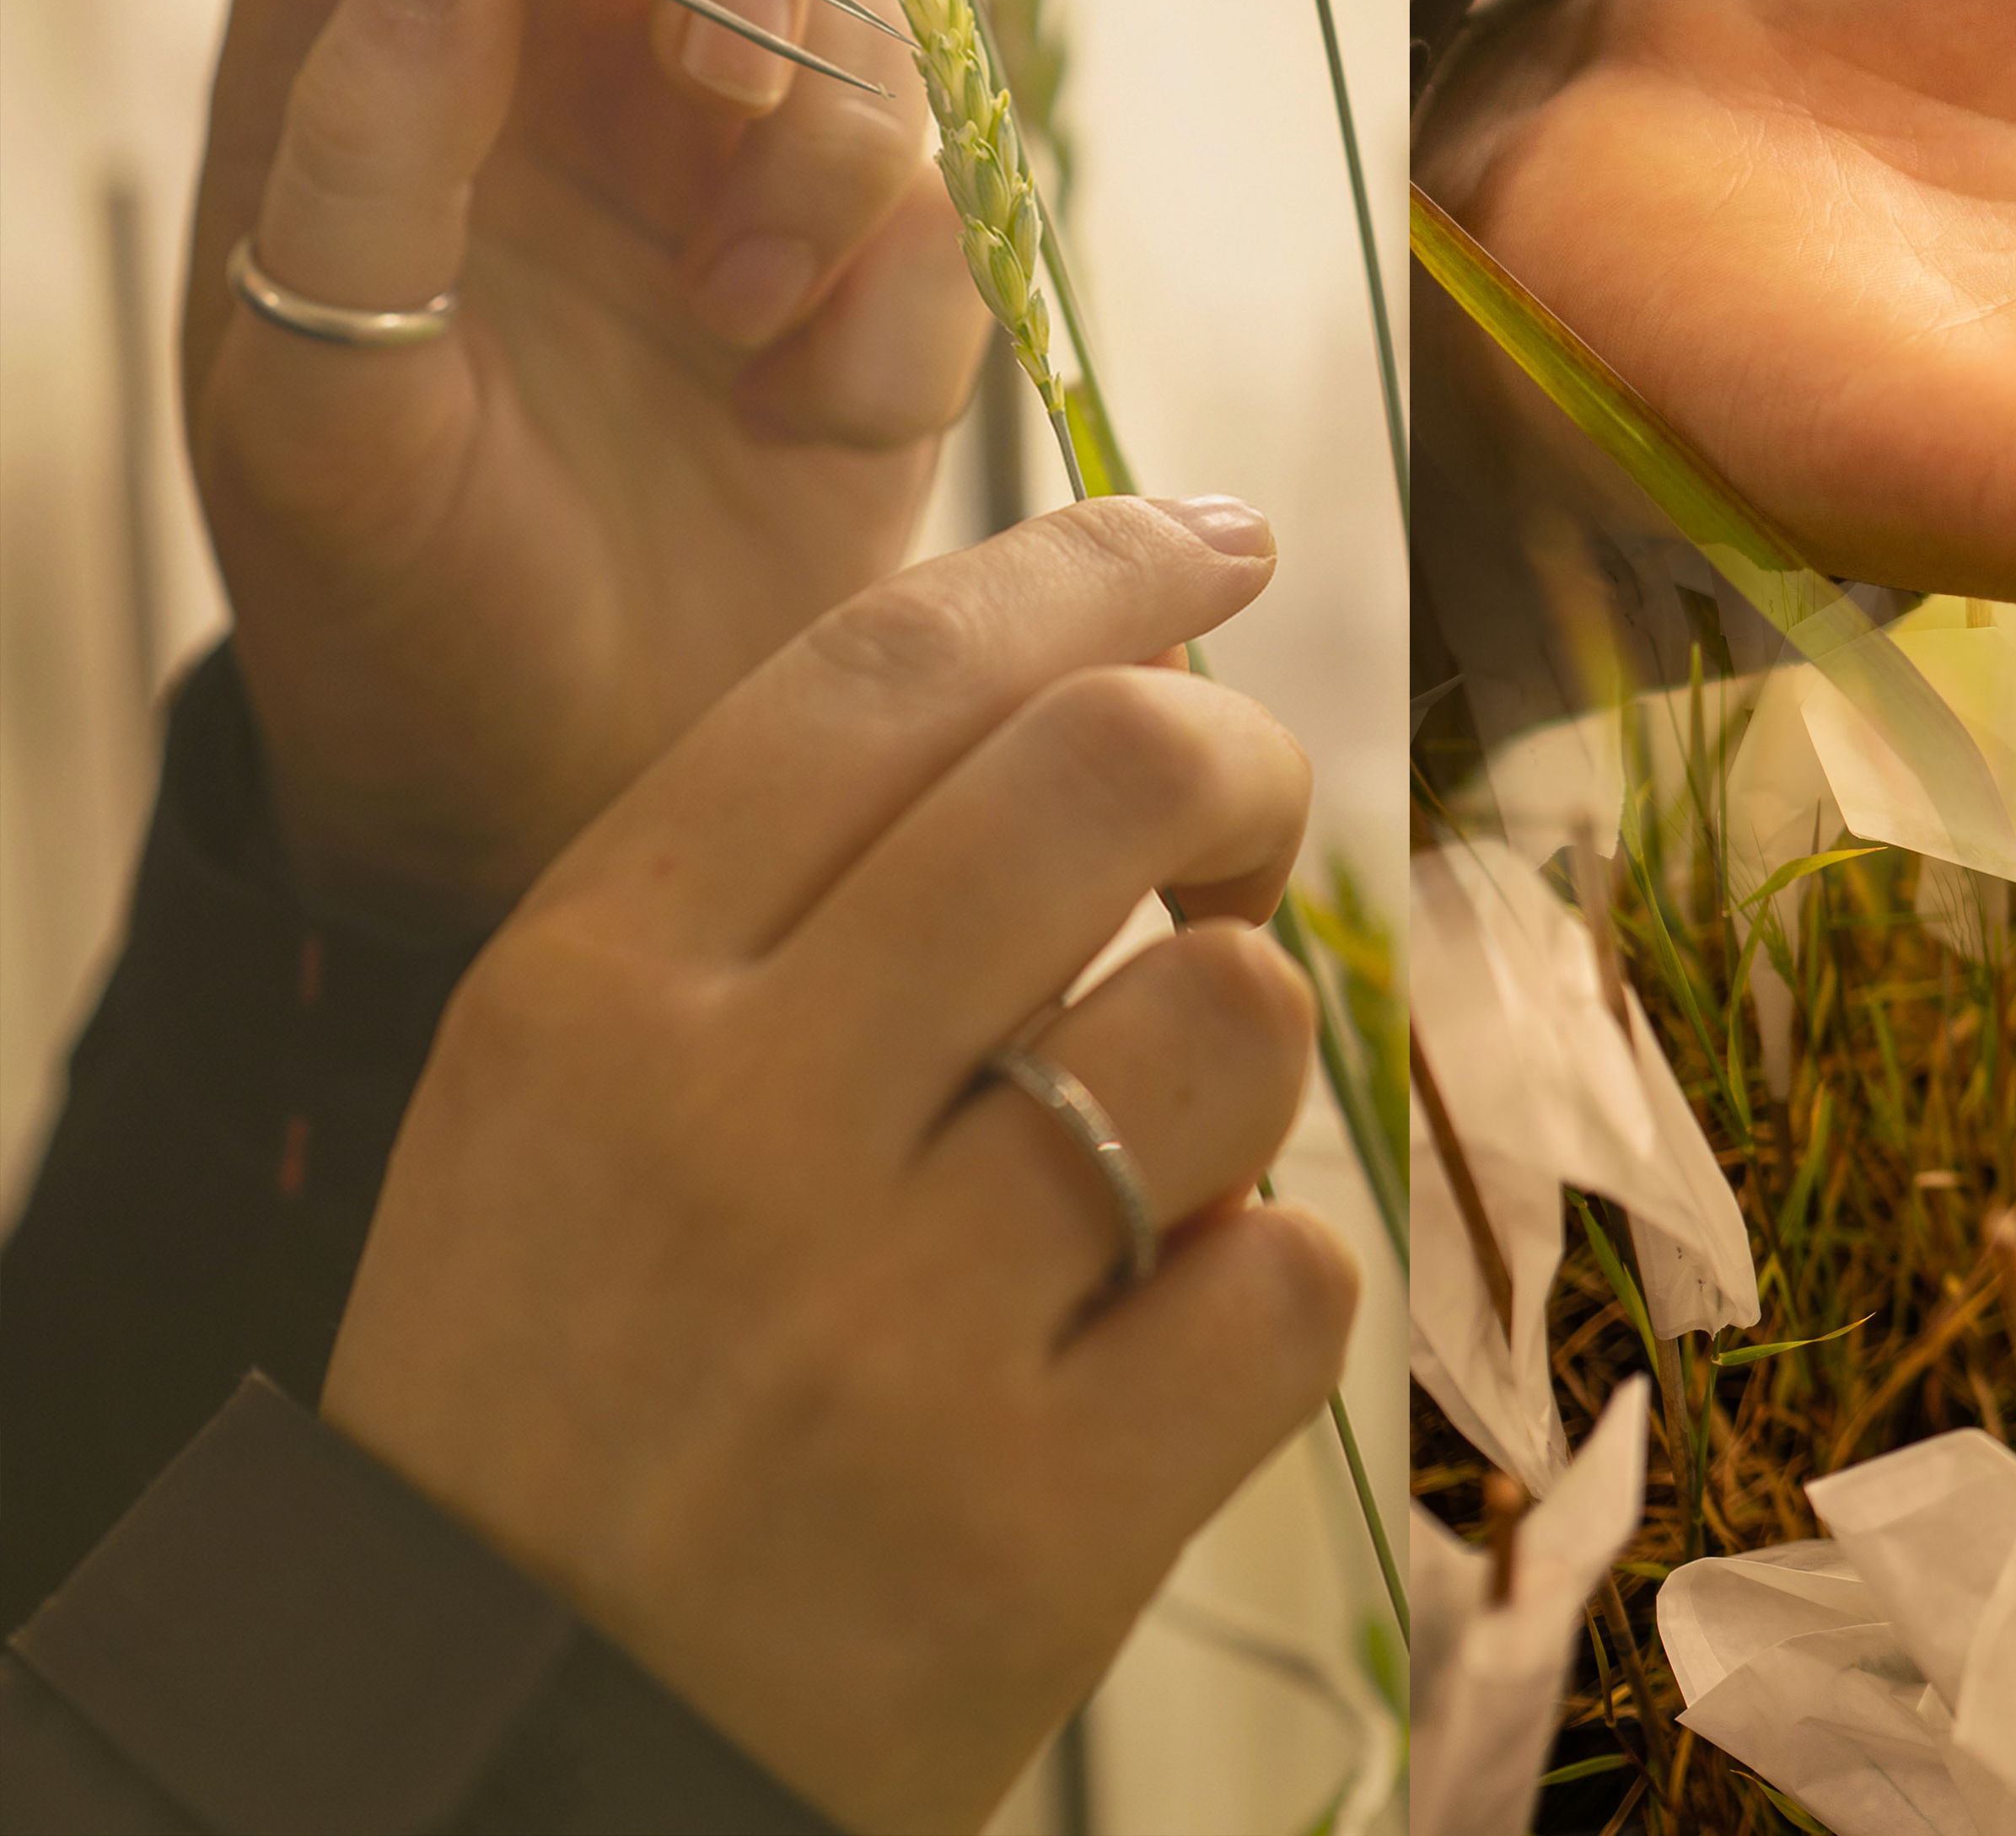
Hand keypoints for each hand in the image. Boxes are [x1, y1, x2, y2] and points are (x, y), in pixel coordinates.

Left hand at [183, 0, 988, 931]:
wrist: (577, 799)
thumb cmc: (390, 604)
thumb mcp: (313, 399)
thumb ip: (358, 134)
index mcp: (375, 5)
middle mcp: (567, 10)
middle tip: (714, 83)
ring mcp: (738, 102)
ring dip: (827, 123)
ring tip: (739, 317)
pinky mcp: (887, 218)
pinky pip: (960, 143)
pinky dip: (900, 260)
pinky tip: (801, 388)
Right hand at [324, 496, 1351, 1835]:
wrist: (492, 1762)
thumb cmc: (569, 1395)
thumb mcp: (561, 1100)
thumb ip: (789, 891)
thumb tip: (1108, 668)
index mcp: (587, 992)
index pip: (897, 663)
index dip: (1095, 564)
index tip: (1210, 536)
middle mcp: (735, 1123)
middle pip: (1114, 765)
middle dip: (1234, 761)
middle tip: (1232, 837)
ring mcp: (894, 1322)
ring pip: (1236, 1012)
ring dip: (1242, 1046)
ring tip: (1149, 1136)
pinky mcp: (1039, 1511)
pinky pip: (1288, 1272)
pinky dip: (1257, 1288)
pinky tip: (1145, 1339)